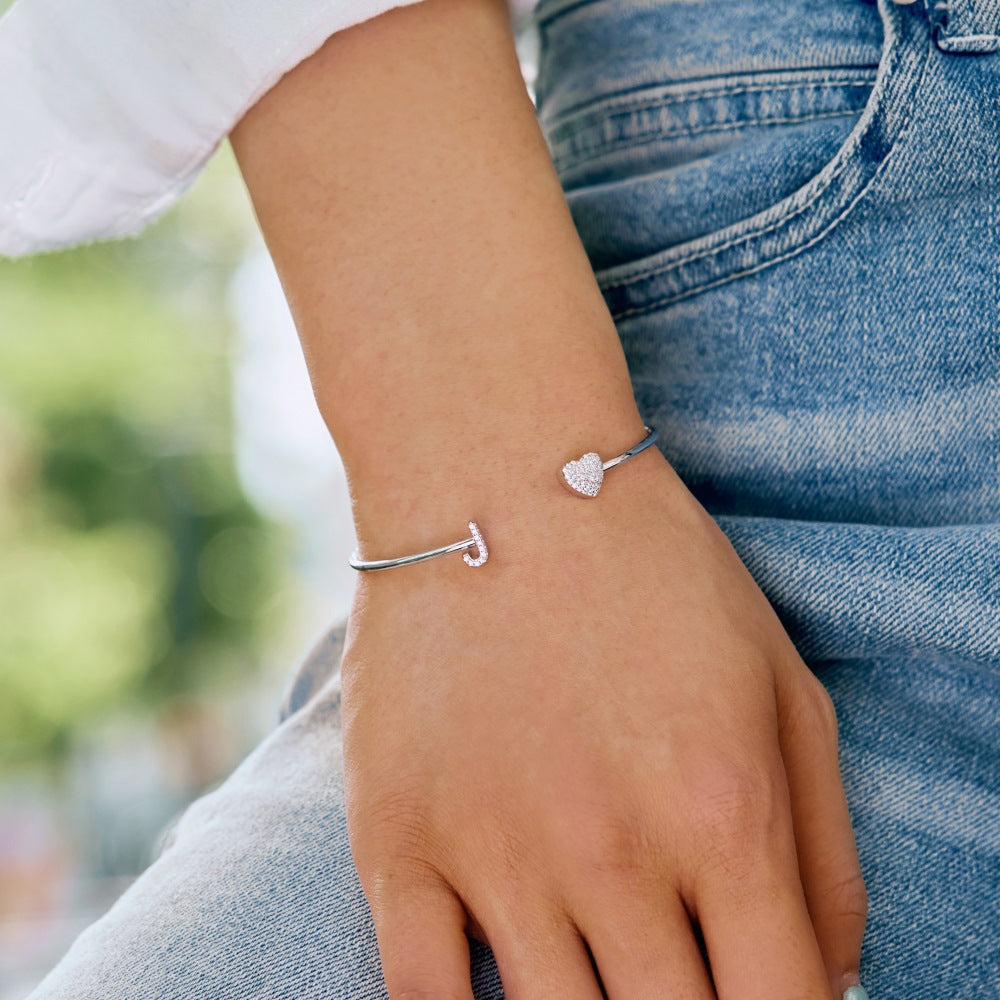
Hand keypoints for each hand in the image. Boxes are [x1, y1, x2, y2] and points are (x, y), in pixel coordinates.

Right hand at [339, 452, 866, 998]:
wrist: (497, 477)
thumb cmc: (652, 572)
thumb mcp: (782, 684)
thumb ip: (828, 851)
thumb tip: (836, 983)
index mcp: (724, 816)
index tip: (752, 997)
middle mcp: (611, 857)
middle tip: (672, 972)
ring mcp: (493, 856)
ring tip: (602, 968)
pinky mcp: (397, 843)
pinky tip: (502, 985)